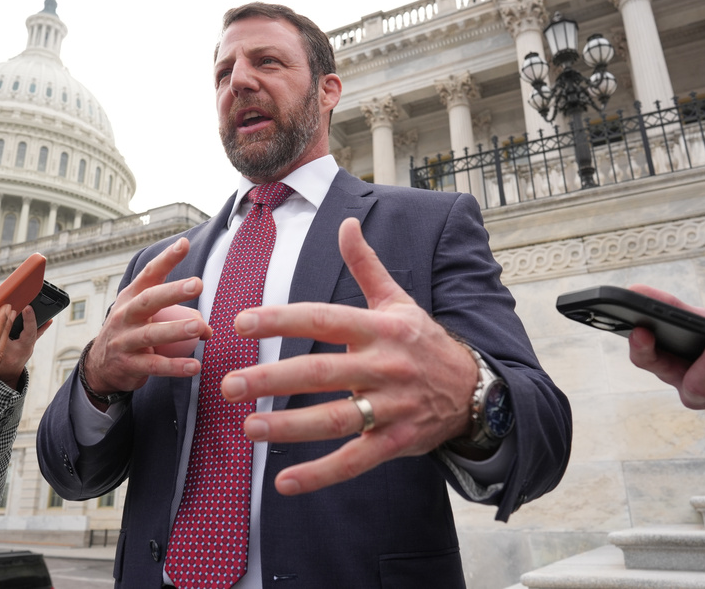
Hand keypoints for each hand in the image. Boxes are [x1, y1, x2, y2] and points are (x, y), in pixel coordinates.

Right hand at [0, 305, 47, 389]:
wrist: (5, 379)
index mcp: (22, 349)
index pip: (29, 332)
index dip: (29, 319)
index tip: (27, 308)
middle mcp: (27, 347)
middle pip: (33, 328)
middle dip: (30, 314)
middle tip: (29, 301)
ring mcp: (29, 346)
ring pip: (35, 330)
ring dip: (36, 318)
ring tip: (40, 305)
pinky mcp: (27, 344)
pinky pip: (35, 334)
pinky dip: (41, 326)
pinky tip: (50, 320)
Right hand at [83, 237, 211, 405]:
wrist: (100, 365)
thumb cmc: (132, 331)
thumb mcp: (148, 317)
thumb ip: (179, 316)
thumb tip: (208, 328)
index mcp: (132, 297)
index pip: (150, 274)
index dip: (166, 259)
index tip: (184, 244)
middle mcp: (125, 314)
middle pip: (149, 300)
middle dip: (173, 291)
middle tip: (198, 284)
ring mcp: (124, 340)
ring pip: (151, 334)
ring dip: (176, 330)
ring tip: (200, 327)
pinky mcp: (129, 364)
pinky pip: (154, 365)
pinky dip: (174, 367)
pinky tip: (194, 366)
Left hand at [220, 217, 478, 495]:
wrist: (475, 389)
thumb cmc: (424, 343)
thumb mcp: (399, 301)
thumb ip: (366, 264)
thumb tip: (347, 222)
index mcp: (380, 328)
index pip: (324, 318)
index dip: (282, 318)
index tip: (242, 322)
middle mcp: (384, 366)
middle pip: (320, 371)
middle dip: (272, 378)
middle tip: (230, 384)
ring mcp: (391, 407)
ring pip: (335, 419)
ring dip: (288, 427)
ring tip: (248, 428)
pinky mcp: (396, 442)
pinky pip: (355, 460)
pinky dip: (320, 475)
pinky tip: (283, 483)